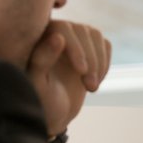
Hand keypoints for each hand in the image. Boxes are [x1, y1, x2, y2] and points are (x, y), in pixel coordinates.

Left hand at [27, 20, 111, 135]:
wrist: (52, 114)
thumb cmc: (39, 101)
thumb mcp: (38, 84)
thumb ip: (43, 60)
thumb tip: (58, 36)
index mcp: (37, 37)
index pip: (63, 28)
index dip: (76, 47)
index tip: (81, 71)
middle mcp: (54, 32)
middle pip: (82, 30)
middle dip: (90, 59)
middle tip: (90, 88)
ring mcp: (73, 39)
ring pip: (95, 36)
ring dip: (99, 62)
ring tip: (92, 88)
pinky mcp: (88, 48)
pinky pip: (105, 45)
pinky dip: (105, 64)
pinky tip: (95, 82)